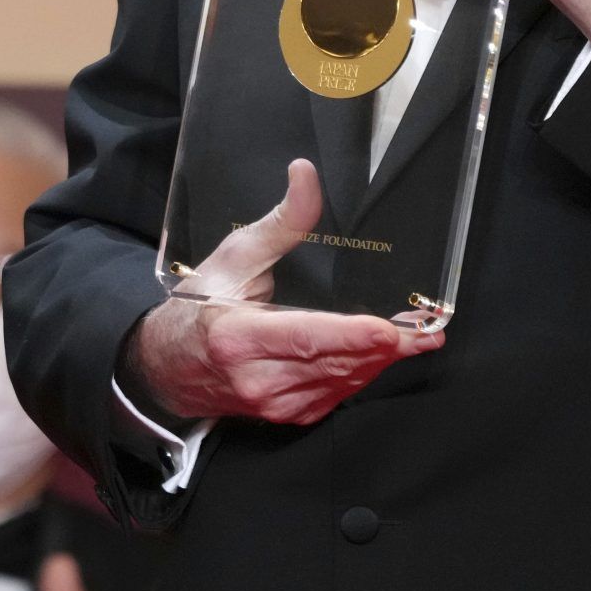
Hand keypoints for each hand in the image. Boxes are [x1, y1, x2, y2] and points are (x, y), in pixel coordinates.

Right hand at [129, 161, 441, 425]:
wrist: (164, 365)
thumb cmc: (199, 306)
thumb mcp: (235, 256)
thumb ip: (281, 221)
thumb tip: (307, 175)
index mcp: (237, 336)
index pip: (305, 338)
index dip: (351, 336)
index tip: (390, 330)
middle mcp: (255, 378)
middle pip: (334, 363)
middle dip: (385, 347)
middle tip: (427, 331)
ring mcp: (271, 404)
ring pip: (340, 382)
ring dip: (380, 362)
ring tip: (417, 341)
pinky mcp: (284, 415)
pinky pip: (334, 396)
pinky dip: (359, 374)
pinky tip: (380, 357)